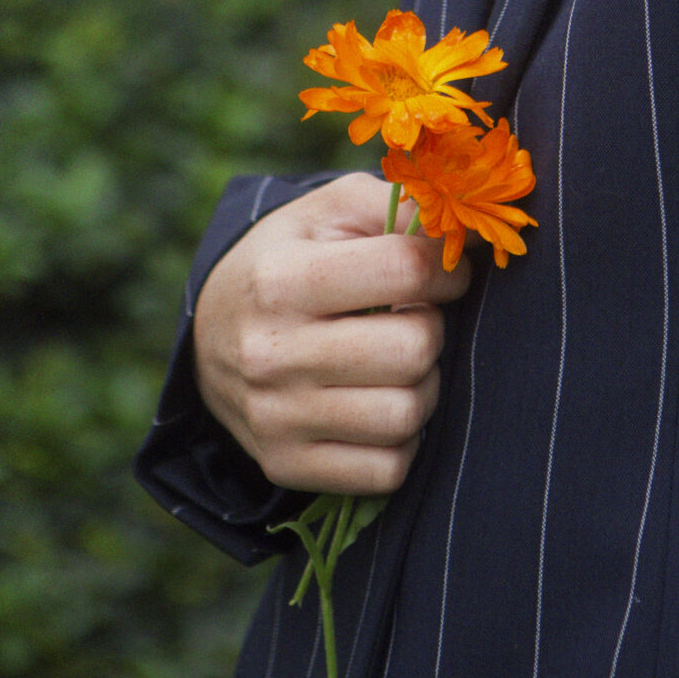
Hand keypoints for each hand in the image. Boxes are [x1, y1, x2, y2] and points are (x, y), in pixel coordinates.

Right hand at [192, 170, 470, 495]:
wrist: (209, 335)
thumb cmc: (287, 258)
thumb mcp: (330, 211)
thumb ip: (398, 206)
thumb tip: (469, 232)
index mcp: (281, 278)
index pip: (404, 270)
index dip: (445, 267)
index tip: (446, 270)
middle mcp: (270, 352)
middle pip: (412, 349)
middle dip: (432, 327)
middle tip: (417, 317)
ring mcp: (275, 417)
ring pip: (405, 414)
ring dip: (423, 385)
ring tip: (400, 363)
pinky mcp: (284, 465)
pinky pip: (386, 470)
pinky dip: (402, 439)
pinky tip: (383, 404)